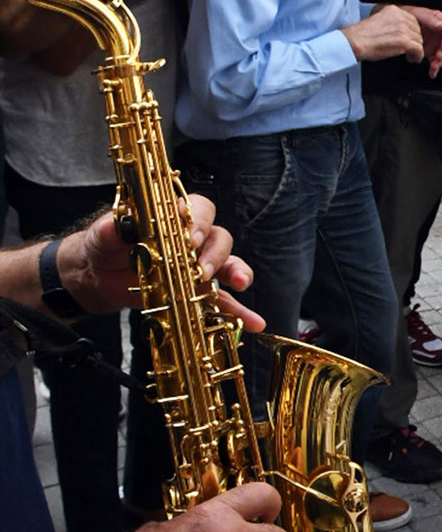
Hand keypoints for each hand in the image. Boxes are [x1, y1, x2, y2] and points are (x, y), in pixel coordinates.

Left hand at [61, 195, 261, 325]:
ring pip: (228, 264)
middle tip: (201, 270)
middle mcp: (193, 239)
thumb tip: (113, 227)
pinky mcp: (197, 291)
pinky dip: (239, 311)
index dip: (200, 221)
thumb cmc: (105, 246)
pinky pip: (223, 300)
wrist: (99, 275)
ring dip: (238, 273)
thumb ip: (109, 230)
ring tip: (240, 284)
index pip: (198, 209)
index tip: (192, 237)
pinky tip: (253, 322)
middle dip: (215, 253)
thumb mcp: (102, 236)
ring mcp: (199, 266)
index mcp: (174, 217)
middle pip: (219, 237)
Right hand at [341, 3, 426, 62]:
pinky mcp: (404, 41)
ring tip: (409, 54)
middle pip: (417, 30)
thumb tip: (399, 27)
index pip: (412, 19)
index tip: (410, 38)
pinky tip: (411, 58)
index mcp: (393, 10)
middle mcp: (400, 17)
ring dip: (415, 49)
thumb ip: (390, 20)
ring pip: (419, 40)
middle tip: (410, 48)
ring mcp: (403, 29)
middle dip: (414, 40)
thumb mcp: (377, 18)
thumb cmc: (363, 34)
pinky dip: (417, 56)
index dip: (412, 31)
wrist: (356, 42)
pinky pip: (419, 49)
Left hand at [398, 3, 441, 74]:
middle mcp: (440, 33)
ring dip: (439, 63)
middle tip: (437, 59)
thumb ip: (429, 20)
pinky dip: (434, 68)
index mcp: (439, 21)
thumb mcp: (417, 14)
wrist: (397, 24)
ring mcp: (436, 43)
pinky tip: (432, 73)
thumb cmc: (406, 15)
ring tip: (432, 67)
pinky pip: (435, 61)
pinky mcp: (431, 52)